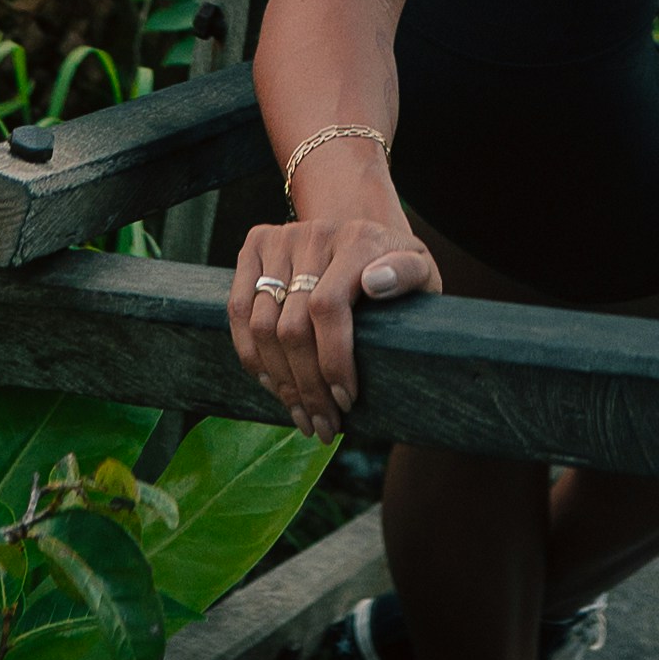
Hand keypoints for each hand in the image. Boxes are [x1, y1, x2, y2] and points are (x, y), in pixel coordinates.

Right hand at [229, 174, 438, 426]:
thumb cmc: (393, 268)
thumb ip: (407, 274)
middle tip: (324, 425)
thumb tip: (376, 282)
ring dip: (279, 381)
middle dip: (307, 387)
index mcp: (358, 239)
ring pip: (261, 326)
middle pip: (292, 326)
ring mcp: (281, 238)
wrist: (362, 235)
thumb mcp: (420, 272)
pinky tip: (273, 384)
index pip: (328, 307)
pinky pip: (237, 311)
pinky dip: (251, 355)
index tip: (347, 401)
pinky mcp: (255, 245)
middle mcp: (315, 233)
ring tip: (301, 414)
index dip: (332, 360)